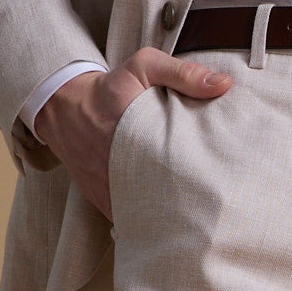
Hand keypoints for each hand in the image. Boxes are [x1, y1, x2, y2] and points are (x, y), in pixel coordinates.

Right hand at [32, 50, 231, 218]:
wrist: (66, 110)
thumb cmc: (110, 88)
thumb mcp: (143, 67)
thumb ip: (183, 74)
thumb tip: (224, 85)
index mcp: (136, 134)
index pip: (177, 165)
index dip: (202, 177)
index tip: (222, 179)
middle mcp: (120, 167)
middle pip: (166, 199)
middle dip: (193, 204)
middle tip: (219, 204)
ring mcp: (110, 189)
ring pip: (148, 216)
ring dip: (172, 218)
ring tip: (200, 219)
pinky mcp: (103, 201)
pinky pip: (130, 220)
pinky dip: (150, 223)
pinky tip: (171, 223)